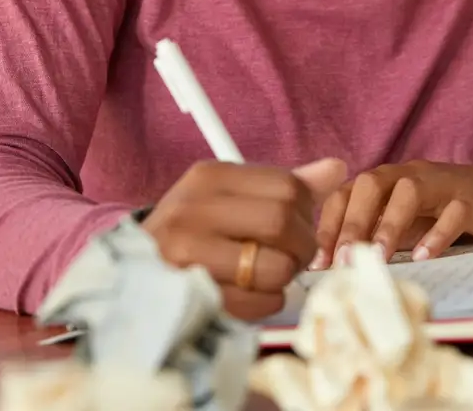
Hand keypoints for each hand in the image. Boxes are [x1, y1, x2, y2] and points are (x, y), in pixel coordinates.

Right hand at [141, 157, 345, 320]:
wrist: (135, 275)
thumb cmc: (192, 236)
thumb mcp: (230, 200)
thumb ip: (283, 187)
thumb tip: (337, 169)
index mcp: (209, 177)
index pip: (288, 187)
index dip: (306, 214)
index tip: (295, 228)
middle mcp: (195, 208)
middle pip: (284, 223)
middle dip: (300, 248)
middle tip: (288, 258)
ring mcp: (188, 253)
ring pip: (275, 266)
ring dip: (281, 279)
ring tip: (262, 276)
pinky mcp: (192, 294)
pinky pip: (260, 302)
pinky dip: (266, 304)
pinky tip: (246, 294)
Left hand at [313, 158, 472, 268]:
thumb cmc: (448, 210)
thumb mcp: (406, 220)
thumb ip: (375, 234)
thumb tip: (336, 267)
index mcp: (387, 180)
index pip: (345, 193)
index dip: (327, 224)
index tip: (316, 262)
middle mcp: (410, 175)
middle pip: (371, 185)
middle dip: (352, 223)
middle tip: (341, 260)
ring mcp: (442, 184)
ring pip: (409, 192)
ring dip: (389, 225)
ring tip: (378, 259)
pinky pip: (454, 212)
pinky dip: (438, 234)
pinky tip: (425, 257)